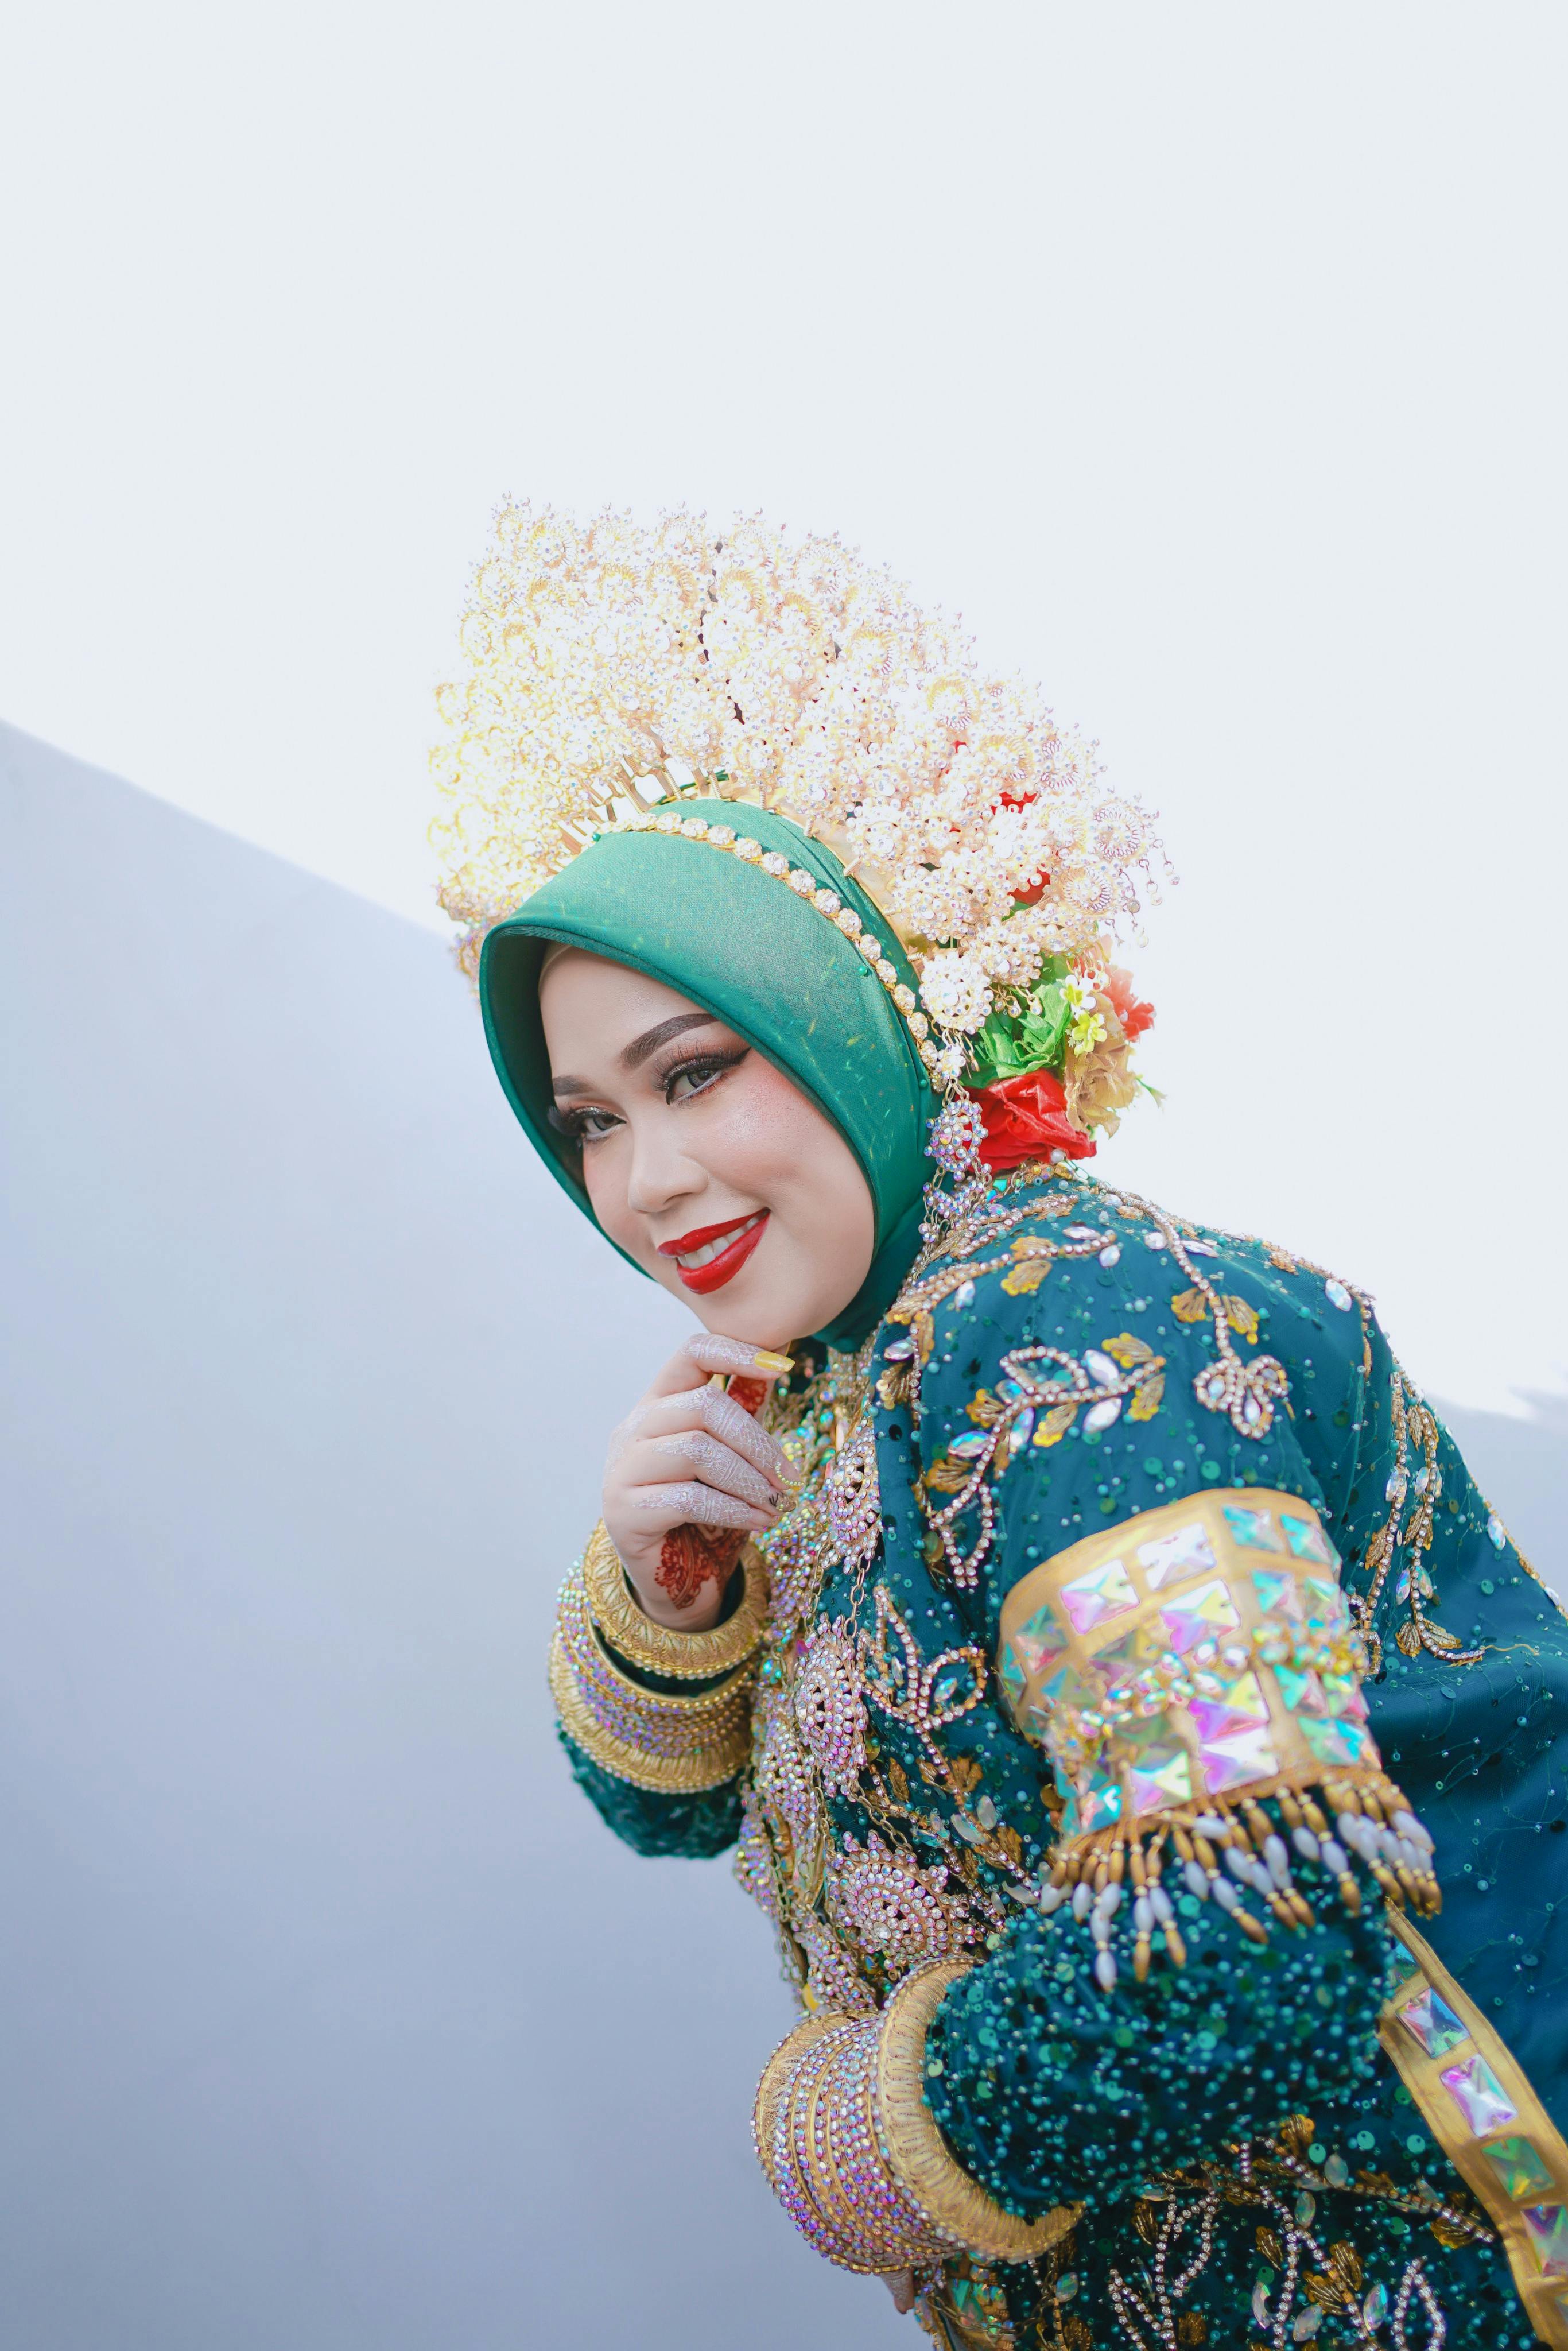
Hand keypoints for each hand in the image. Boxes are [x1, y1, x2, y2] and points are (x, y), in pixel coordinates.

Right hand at [602, 1334, 798, 1630]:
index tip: (784, 1368)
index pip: (691, 1353)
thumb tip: (777, 1366)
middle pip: (703, 1405)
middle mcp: (633, 1429)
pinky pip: (689, 1499)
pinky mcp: (624, 1513)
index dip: (737, 1352)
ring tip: (777, 1505)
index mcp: (659, 1404)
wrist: (677, 1582)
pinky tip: (759, 1522)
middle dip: (757, 1442)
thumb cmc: (707, 1515)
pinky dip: (734, 1510)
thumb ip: (743, 1416)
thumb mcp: (731, 1459)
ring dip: (749, 1480)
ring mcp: (622, 1470)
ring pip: (696, 1451)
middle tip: (790, 1478)